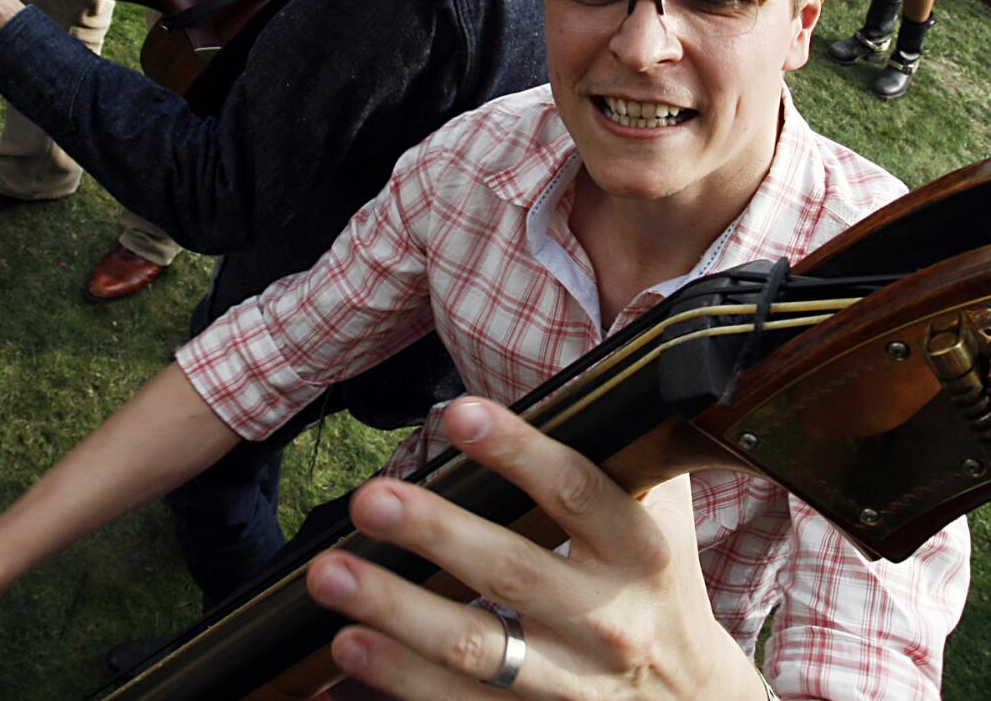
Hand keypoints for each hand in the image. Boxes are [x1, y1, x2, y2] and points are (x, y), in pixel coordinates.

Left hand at [305, 398, 761, 700]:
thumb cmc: (658, 591)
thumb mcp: (662, 515)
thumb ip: (624, 439)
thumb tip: (616, 325)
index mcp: (639, 549)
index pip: (575, 489)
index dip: (517, 450)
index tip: (456, 411)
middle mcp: (608, 616)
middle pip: (513, 569)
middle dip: (436, 533)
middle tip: (367, 498)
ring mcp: (571, 682)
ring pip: (476, 648)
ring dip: (395, 611)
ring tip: (329, 573)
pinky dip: (397, 681)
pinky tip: (345, 649)